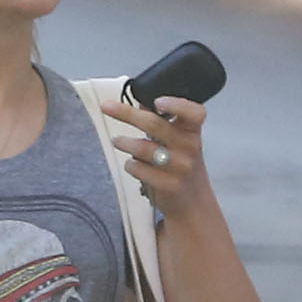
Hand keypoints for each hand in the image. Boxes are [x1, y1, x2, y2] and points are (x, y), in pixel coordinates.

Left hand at [104, 94, 215, 226]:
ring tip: (116, 140)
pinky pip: (138, 169)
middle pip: (155, 125)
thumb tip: (141, 102)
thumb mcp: (178, 140)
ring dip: (124, 142)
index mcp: (192, 131)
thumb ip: (163, 122)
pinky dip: (130, 165)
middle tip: (106, 107)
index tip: (157, 101)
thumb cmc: (181, 163)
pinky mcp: (168, 185)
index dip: (177, 105)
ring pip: (142, 148)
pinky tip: (132, 164)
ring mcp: (180, 167)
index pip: (194, 113)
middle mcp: (190, 147)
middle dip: (127, 114)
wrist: (192, 200)